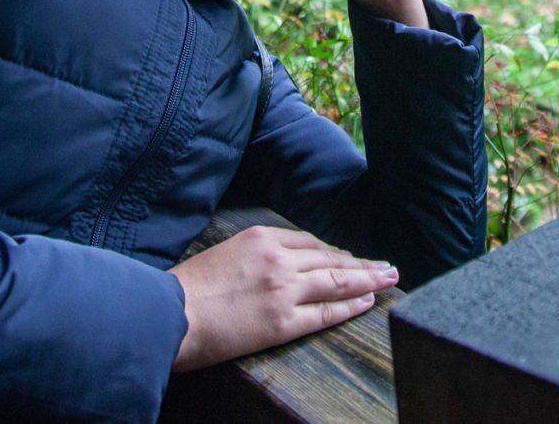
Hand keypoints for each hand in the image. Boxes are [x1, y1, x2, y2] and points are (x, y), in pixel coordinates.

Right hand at [168, 226, 396, 370]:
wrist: (169, 315)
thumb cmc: (187, 288)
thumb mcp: (223, 254)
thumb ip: (253, 255)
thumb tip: (273, 267)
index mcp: (261, 238)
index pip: (309, 242)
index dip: (333, 251)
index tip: (349, 257)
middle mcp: (278, 259)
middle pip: (330, 258)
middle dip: (362, 263)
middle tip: (388, 265)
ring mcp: (284, 290)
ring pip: (337, 281)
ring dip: (368, 280)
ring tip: (389, 279)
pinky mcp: (283, 322)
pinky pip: (326, 312)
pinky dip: (350, 306)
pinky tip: (367, 302)